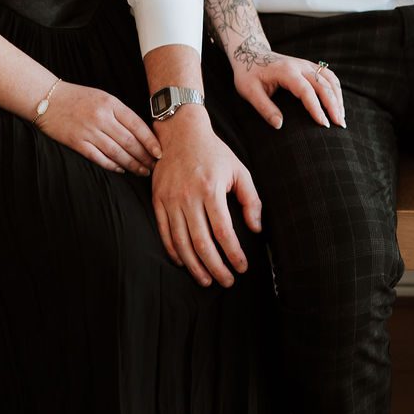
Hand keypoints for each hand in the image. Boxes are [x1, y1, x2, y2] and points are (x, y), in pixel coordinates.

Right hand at [35, 81, 161, 175]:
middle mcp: (101, 117)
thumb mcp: (102, 97)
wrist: (48, 98)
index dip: (150, 141)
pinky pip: (99, 157)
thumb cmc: (78, 97)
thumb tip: (141, 132)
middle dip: (144, 156)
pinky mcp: (77, 142)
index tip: (160, 152)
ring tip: (142, 171)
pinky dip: (112, 165)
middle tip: (154, 166)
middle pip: (129, 141)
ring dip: (132, 164)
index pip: (137, 124)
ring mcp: (89, 131)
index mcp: (110, 103)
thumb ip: (120, 112)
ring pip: (116, 152)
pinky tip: (121, 169)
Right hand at [151, 109, 261, 287]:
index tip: (242, 267)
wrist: (181, 132)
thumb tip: (256, 228)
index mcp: (210, 189)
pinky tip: (185, 263)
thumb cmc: (214, 152)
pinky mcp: (158, 200)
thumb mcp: (239, 170)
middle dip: (215, 268)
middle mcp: (188, 196)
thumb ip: (250, 199)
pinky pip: (164, 233)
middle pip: (201, 243)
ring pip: (181, 243)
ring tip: (207, 280)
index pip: (223, 231)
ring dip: (195, 266)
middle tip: (227, 281)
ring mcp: (170, 200)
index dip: (233, 254)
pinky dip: (174, 252)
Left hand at [230, 49, 345, 129]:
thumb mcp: (249, 91)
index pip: (306, 91)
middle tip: (339, 125)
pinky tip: (338, 103)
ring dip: (338, 97)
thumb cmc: (248, 74)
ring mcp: (306, 64)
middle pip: (323, 84)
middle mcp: (299, 65)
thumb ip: (264, 108)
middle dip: (333, 105)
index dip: (316, 108)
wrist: (249, 52)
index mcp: (285, 71)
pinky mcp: (308, 66)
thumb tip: (279, 125)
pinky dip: (336, 89)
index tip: (323, 124)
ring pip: (329, 79)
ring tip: (341, 117)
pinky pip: (328, 76)